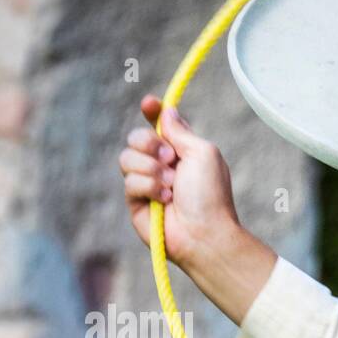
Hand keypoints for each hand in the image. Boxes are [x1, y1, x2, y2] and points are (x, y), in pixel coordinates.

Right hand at [119, 95, 274, 322]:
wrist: (204, 233)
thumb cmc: (210, 195)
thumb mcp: (203, 153)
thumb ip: (181, 131)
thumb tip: (167, 111)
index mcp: (181, 152)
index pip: (159, 126)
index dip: (151, 112)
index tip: (149, 104)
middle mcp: (162, 166)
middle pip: (136, 137)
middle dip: (149, 143)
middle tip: (170, 158)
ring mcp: (147, 184)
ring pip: (127, 157)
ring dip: (151, 168)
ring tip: (171, 186)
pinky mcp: (136, 202)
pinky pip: (129, 181)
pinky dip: (148, 187)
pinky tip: (165, 201)